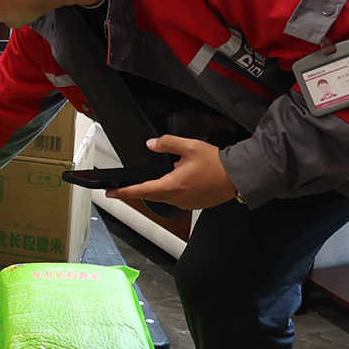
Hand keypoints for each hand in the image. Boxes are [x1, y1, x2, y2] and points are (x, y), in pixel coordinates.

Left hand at [111, 136, 238, 209]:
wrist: (237, 177)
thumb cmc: (217, 165)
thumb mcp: (190, 147)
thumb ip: (168, 143)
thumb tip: (151, 144)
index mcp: (173, 186)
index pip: (141, 190)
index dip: (124, 192)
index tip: (111, 193)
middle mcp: (177, 198)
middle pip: (150, 195)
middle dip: (137, 190)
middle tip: (124, 187)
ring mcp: (185, 204)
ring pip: (163, 197)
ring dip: (157, 188)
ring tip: (163, 175)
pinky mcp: (193, 204)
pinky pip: (175, 198)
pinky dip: (171, 190)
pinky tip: (178, 180)